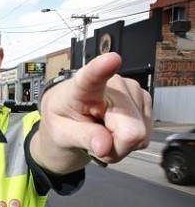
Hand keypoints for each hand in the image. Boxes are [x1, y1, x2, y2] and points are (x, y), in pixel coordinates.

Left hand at [35, 52, 151, 171]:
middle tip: (97, 142)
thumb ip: (84, 138)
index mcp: (82, 87)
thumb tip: (105, 146)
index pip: (92, 76)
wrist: (69, 118)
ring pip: (140, 133)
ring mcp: (132, 90)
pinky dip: (128, 139)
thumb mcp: (62, 134)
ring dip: (120, 143)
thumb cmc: (63, 121)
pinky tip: (115, 130)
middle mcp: (113, 83)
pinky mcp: (144, 99)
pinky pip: (145, 133)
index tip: (112, 60)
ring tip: (103, 134)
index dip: (103, 68)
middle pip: (130, 129)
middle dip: (116, 146)